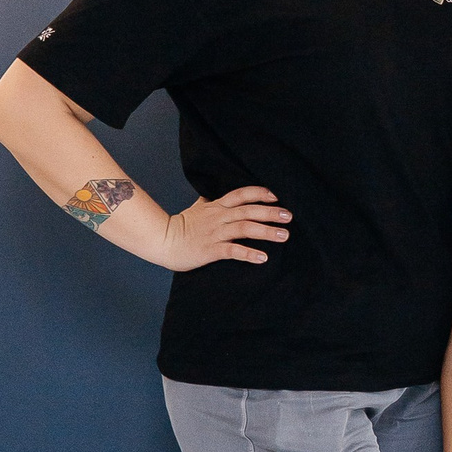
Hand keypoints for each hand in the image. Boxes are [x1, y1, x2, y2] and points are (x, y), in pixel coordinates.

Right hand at [160, 187, 291, 270]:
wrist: (162, 241)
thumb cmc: (180, 226)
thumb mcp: (196, 208)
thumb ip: (207, 201)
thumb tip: (210, 194)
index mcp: (217, 206)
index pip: (241, 195)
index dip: (259, 193)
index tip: (276, 196)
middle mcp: (218, 217)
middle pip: (248, 211)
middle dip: (270, 213)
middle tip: (289, 216)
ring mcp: (215, 233)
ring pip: (244, 229)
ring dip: (266, 232)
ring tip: (284, 236)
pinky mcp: (211, 250)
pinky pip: (233, 250)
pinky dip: (249, 253)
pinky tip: (263, 257)